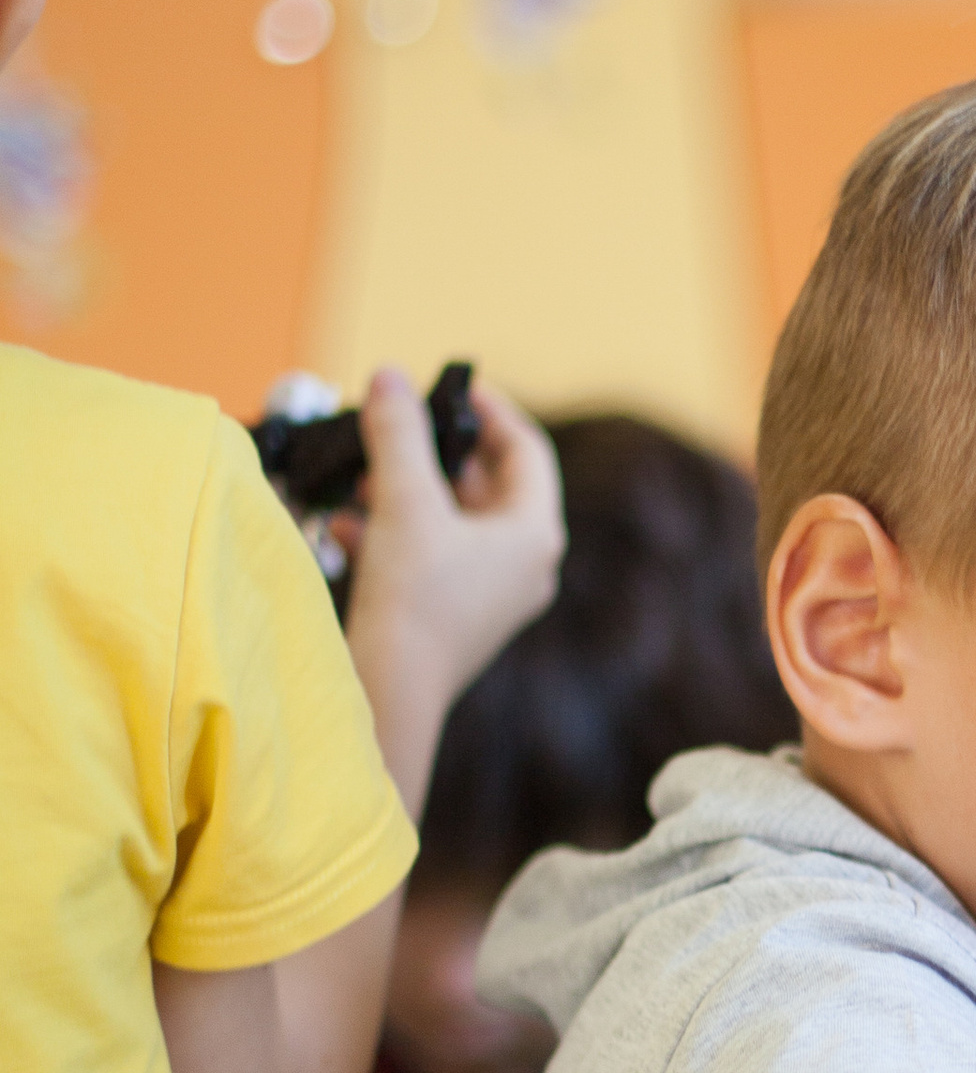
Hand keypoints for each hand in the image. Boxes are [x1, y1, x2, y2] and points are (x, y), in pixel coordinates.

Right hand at [339, 371, 564, 814]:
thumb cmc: (413, 598)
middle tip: (394, 426)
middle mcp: (526, 565)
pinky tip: (344, 527)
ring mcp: (493, 595)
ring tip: (359, 475)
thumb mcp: (403, 502)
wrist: (391, 695)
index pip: (526, 450)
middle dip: (433, 454)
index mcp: (535, 534)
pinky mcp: (456, 617)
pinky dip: (393, 534)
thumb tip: (389, 376)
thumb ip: (398, 434)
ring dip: (404, 492)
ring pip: (452, 522)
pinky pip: (431, 557)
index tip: (448, 388)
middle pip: (487, 485)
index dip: (490, 410)